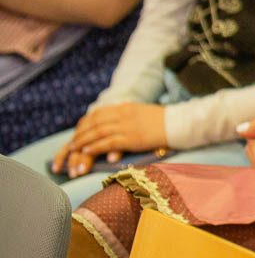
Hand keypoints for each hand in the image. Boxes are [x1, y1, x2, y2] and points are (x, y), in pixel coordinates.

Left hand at [53, 102, 167, 178]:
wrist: (179, 124)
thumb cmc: (163, 120)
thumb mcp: (142, 110)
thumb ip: (128, 111)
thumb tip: (118, 110)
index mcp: (125, 107)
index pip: (98, 113)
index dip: (85, 122)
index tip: (78, 130)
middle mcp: (123, 115)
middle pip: (94, 123)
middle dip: (80, 133)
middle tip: (72, 142)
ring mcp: (127, 126)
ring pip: (97, 132)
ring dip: (83, 140)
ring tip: (74, 148)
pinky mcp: (131, 139)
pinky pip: (108, 142)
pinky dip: (95, 146)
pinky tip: (87, 151)